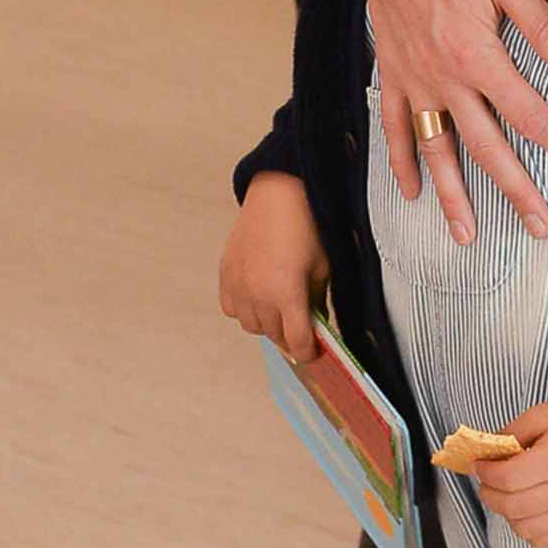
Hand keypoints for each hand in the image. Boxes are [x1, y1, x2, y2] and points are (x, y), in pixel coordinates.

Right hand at [219, 172, 328, 361]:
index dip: (307, 353)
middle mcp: (259, 294)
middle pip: (274, 336)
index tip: (313, 353)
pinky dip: (245, 309)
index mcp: (287, 294)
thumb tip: (317, 328)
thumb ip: (317, 303)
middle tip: (301, 326)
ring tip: (280, 308)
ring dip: (267, 323)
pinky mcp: (226, 274)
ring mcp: (239, 285)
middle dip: (290, 335)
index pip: (296, 342)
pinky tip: (259, 297)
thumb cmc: (305, 226)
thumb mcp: (321, 268)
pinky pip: (232, 308)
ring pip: (251, 326)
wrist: (278, 194)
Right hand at [346, 0, 547, 248]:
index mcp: (478, 57)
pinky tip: (411, 191)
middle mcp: (444, 79)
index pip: (532, 116)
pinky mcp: (391, 71)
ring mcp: (414, 80)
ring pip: (436, 150)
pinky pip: (394, 127)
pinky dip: (402, 161)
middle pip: (486, 148)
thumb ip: (544, 25)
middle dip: (516, 191)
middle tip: (539, 229)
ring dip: (453, 196)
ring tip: (468, 236)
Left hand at [474, 398, 547, 547]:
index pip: (506, 478)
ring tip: (507, 497)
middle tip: (486, 483)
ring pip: (523, 528)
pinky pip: (541, 540)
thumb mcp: (542, 416)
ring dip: (506, 514)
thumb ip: (512, 432)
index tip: (479, 466)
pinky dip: (526, 530)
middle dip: (489, 494)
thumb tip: (487, 453)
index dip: (485, 473)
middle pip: (511, 505)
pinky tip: (526, 512)